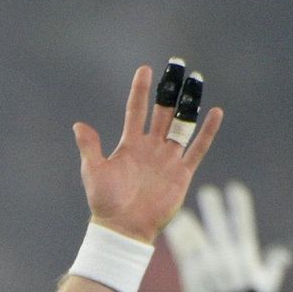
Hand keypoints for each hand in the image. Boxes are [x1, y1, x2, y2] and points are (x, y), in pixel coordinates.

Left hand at [72, 63, 222, 242]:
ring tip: (197, 81)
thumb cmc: (104, 201)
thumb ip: (90, 147)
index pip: (136, 110)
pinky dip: (206, 131)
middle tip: (178, 65)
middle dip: (170, 89)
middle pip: (163, 111)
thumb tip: (78, 125)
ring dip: (190, 103)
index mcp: (129, 144)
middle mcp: (150, 147)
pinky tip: (214, 112)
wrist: (123, 227)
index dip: (140, 91)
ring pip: (183, 124)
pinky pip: (197, 148)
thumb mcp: (93, 171)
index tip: (145, 69)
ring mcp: (167, 158)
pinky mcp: (181, 172)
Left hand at [149, 181, 292, 291]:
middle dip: (213, 211)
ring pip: (195, 241)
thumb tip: (283, 254)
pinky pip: (182, 256)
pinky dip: (175, 241)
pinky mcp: (191, 280)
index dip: (239, 207)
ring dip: (187, 224)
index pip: (243, 227)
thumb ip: (272, 265)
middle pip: (218, 230)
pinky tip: (169, 228)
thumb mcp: (266, 284)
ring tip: (179, 210)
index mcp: (246, 259)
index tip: (235, 189)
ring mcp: (208, 271)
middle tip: (207, 192)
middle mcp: (227, 263)